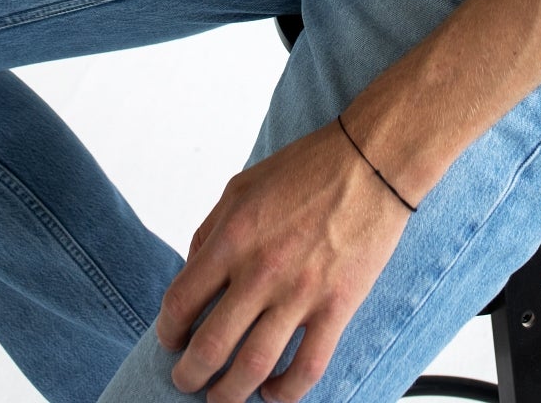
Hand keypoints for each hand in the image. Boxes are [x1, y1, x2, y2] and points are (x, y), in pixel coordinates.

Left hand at [154, 114, 412, 402]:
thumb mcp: (241, 186)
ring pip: (253, 368)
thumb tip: (192, 276)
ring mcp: (300, 293)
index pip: (181, 302)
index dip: (168, 332)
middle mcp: (261, 270)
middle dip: (189, 375)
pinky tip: (273, 394)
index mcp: (233, 237)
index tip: (171, 340)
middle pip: (210, 347)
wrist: (371, 161)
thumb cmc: (307, 168)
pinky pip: (307, 368)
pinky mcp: (337, 307)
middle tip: (186, 380)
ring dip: (229, 394)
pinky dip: (285, 393)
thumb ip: (211, 232)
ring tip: (220, 399)